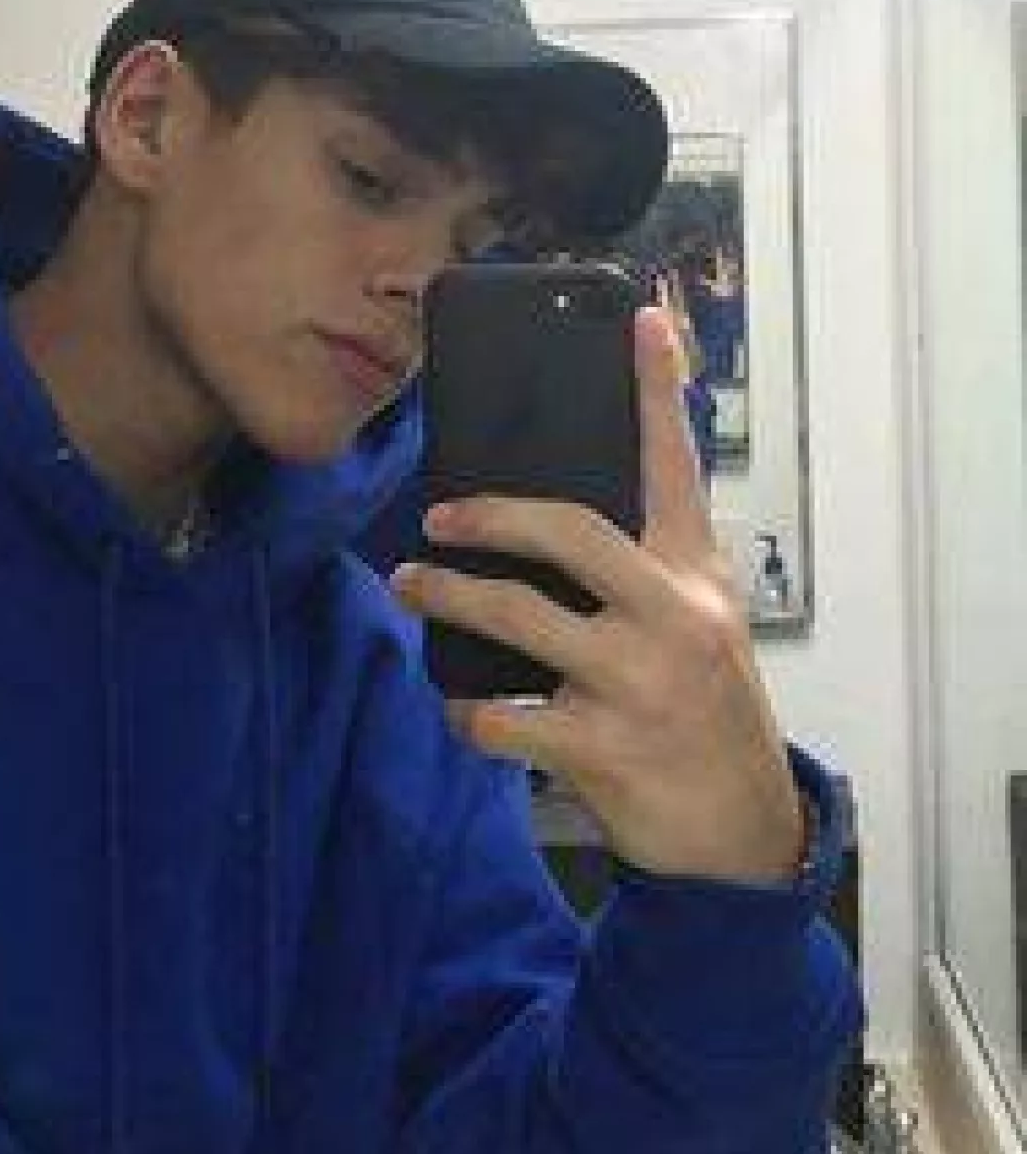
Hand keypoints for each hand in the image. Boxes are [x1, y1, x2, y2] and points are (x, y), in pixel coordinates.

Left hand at [390, 307, 801, 885]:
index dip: (658, 390)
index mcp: (697, 576)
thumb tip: (546, 528)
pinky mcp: (606, 748)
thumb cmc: (708, 713)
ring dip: (450, 599)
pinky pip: (506, 715)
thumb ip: (645, 573)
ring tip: (412, 588)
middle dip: (491, 516)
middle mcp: (674, 616)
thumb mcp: (700, 628)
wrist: (741, 836)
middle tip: (437, 516)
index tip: (640, 317)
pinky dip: (469, 711)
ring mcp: (640, 682)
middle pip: (570, 530)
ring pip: (520, 617)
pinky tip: (462, 708)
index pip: (676, 466)